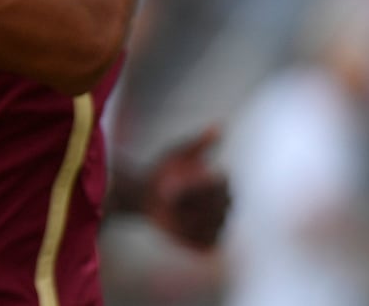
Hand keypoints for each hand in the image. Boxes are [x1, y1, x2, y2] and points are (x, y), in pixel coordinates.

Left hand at [140, 127, 230, 249]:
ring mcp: (218, 226)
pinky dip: (188, 237)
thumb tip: (220, 126)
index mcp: (222, 183)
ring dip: (186, 219)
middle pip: (220, 208)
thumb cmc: (161, 171)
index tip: (172, 179)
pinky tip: (172, 226)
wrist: (143, 194)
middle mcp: (226, 206)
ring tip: (168, 210)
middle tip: (166, 196)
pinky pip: (205, 243)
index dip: (196, 184)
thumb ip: (199, 142)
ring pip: (211, 226)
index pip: (222, 186)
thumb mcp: (176, 153)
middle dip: (191, 202)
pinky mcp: (207, 243)